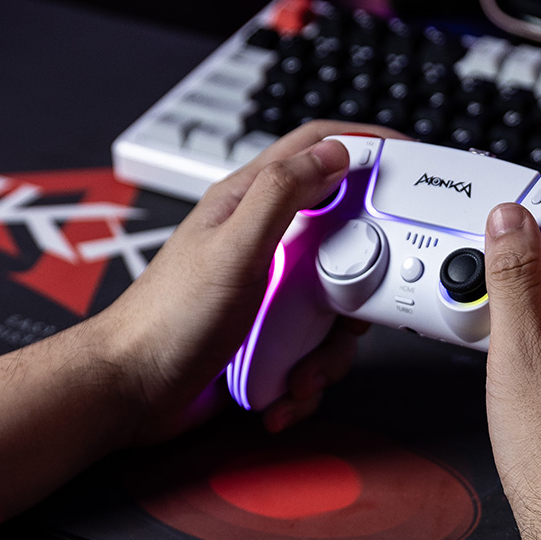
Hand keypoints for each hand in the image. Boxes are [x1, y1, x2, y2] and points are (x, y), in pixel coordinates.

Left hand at [95, 120, 408, 443]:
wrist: (131, 394)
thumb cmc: (164, 320)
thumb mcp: (234, 248)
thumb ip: (283, 194)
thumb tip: (333, 152)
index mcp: (248, 204)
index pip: (315, 151)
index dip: (364, 145)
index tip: (409, 159)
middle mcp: (263, 242)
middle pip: (344, 236)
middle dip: (361, 279)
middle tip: (356, 303)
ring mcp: (268, 290)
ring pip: (336, 304)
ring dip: (328, 348)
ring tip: (301, 368)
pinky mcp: (270, 335)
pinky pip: (314, 348)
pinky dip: (307, 376)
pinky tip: (283, 391)